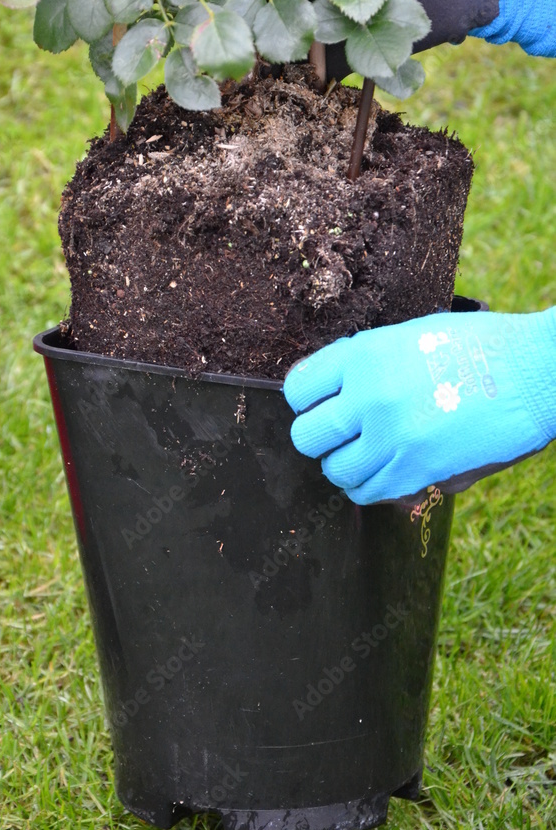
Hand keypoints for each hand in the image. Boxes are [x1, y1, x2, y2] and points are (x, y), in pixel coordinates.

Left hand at [283, 308, 555, 504]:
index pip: (297, 388)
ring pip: (334, 470)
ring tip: (368, 452)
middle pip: (306, 435)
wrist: (536, 372)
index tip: (321, 404)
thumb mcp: (412, 335)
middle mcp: (369, 396)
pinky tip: (387, 470)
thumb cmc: (479, 347)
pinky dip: (370, 487)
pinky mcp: (416, 472)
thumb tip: (334, 397)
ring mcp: (391, 438)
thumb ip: (367, 364)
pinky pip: (367, 493)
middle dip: (320, 436)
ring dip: (347, 464)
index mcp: (364, 354)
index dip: (307, 400)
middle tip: (342, 433)